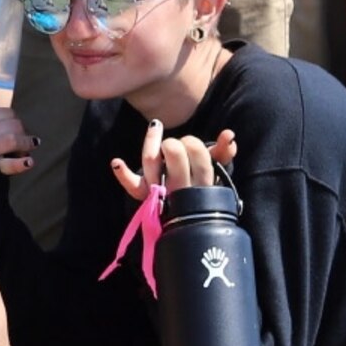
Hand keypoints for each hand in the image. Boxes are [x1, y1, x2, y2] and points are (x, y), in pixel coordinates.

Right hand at [0, 103, 37, 174]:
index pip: (5, 113)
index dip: (12, 120)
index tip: (9, 126)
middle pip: (13, 124)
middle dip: (21, 132)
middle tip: (20, 140)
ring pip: (12, 139)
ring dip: (25, 144)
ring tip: (27, 149)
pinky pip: (8, 165)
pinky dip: (20, 164)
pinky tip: (28, 161)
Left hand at [108, 115, 239, 201]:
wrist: (185, 218)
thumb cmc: (199, 186)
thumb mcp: (215, 171)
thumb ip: (223, 152)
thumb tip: (229, 134)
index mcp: (202, 181)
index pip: (197, 153)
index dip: (192, 143)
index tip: (190, 144)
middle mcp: (181, 187)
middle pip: (174, 154)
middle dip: (174, 143)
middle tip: (174, 145)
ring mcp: (160, 192)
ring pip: (152, 161)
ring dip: (152, 142)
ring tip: (155, 128)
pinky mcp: (143, 195)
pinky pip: (132, 186)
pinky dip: (123, 174)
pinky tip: (116, 162)